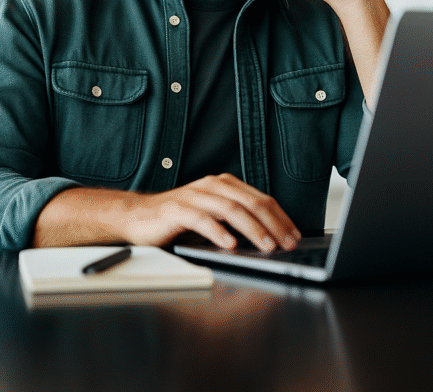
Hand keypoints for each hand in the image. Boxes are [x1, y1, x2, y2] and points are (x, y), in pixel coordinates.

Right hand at [123, 174, 300, 251]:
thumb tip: (269, 238)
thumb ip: (236, 220)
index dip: (280, 217)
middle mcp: (211, 186)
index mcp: (223, 185)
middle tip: (286, 243)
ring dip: (252, 229)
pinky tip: (230, 244)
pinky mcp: (177, 210)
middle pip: (250, 203)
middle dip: (273, 224)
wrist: (138, 217)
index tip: (294, 236)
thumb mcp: (213, 215)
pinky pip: (202, 219)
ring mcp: (194, 196)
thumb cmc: (178, 219)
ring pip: (231, 209)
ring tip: (266, 246)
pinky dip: (218, 232)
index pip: (260, 199)